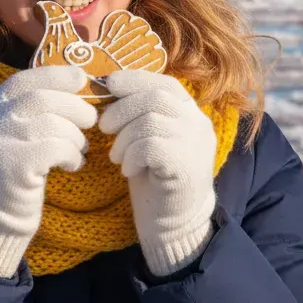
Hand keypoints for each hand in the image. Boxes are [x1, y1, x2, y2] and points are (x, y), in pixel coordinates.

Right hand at [0, 65, 96, 276]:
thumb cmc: (13, 173)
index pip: (22, 80)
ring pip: (53, 124)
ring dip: (76, 136)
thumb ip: (30, 111)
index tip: (80, 78)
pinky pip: (56, 148)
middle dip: (75, 106)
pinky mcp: (14, 167)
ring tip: (80, 148)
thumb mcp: (12, 135)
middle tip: (91, 119)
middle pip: (42, 99)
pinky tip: (73, 164)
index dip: (54, 75)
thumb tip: (74, 83)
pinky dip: (72, 154)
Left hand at [100, 70, 217, 275]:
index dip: (136, 79)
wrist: (175, 223)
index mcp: (191, 114)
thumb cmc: (155, 180)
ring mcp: (195, 144)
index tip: (109, 84)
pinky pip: (150, 146)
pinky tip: (128, 170)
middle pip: (157, 97)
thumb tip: (108, 86)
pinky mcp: (186, 165)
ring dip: (124, 137)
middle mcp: (198, 124)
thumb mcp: (148, 139)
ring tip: (117, 157)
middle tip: (104, 127)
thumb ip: (139, 114)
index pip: (166, 83)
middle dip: (122, 108)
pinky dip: (131, 155)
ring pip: (151, 121)